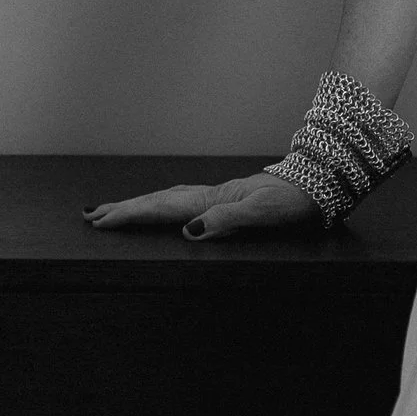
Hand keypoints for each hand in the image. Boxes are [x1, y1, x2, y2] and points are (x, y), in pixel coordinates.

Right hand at [83, 171, 321, 240]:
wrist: (323, 182)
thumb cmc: (298, 201)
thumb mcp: (265, 213)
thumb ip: (229, 221)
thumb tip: (189, 232)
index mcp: (215, 200)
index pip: (164, 209)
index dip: (131, 216)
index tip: (101, 221)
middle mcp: (212, 195)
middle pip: (159, 201)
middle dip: (125, 209)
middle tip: (92, 216)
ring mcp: (219, 195)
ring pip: (169, 199)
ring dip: (141, 206)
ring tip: (115, 211)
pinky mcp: (228, 199)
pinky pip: (184, 202)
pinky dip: (163, 205)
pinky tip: (162, 209)